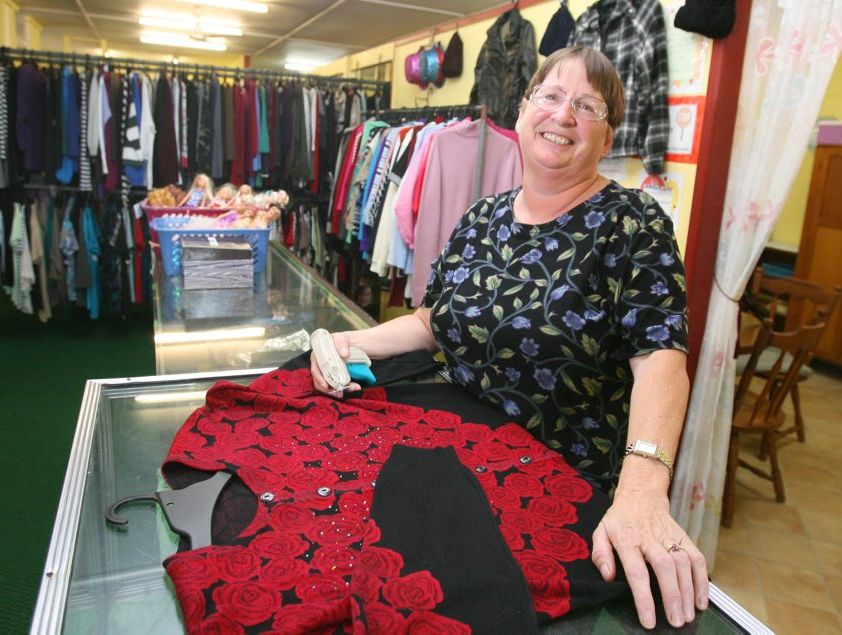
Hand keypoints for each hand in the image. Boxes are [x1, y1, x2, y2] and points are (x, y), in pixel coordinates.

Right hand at [309, 331, 361, 396]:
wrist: (355, 345)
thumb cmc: (344, 341)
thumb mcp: (342, 339)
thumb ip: (342, 343)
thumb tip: (344, 354)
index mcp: (317, 356)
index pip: (315, 370)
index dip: (319, 379)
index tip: (326, 386)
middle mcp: (321, 366)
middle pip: (320, 382)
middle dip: (330, 390)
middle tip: (340, 393)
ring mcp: (328, 373)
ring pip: (329, 386)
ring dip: (339, 390)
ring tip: (353, 388)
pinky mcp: (336, 378)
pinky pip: (338, 386)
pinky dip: (346, 388)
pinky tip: (355, 387)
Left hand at [591, 489, 708, 628]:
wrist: (641, 494)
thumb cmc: (620, 519)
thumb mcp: (601, 531)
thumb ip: (601, 554)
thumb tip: (608, 577)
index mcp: (627, 540)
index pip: (636, 572)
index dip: (643, 598)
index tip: (649, 621)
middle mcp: (650, 538)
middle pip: (664, 567)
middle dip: (672, 596)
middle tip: (677, 621)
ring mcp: (669, 536)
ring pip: (683, 563)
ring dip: (689, 591)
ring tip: (689, 615)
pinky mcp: (684, 536)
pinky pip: (696, 557)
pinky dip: (702, 579)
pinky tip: (702, 600)